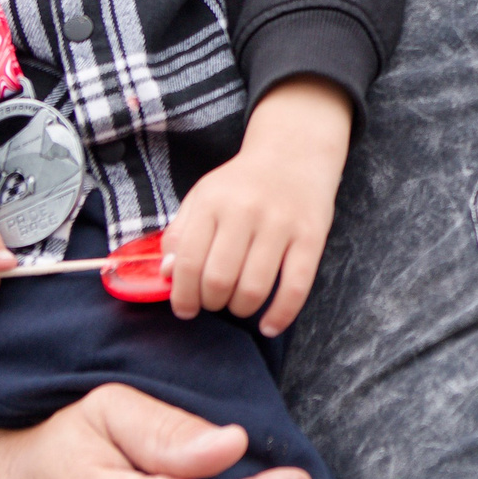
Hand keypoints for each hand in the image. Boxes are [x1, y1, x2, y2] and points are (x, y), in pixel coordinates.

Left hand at [164, 77, 351, 334]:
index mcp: (213, 201)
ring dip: (241, 309)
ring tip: (238, 305)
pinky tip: (269, 325)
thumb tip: (166, 275)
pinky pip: (296, 287)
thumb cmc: (242, 184)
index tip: (185, 308)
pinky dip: (280, 315)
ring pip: (254, 288)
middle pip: (219, 279)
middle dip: (212, 303)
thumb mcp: (202, 198)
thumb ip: (180, 235)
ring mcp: (281, 224)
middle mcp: (246, 211)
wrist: (295, 153)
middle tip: (215, 302)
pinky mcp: (311, 237)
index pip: (188, 262)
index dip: (182, 295)